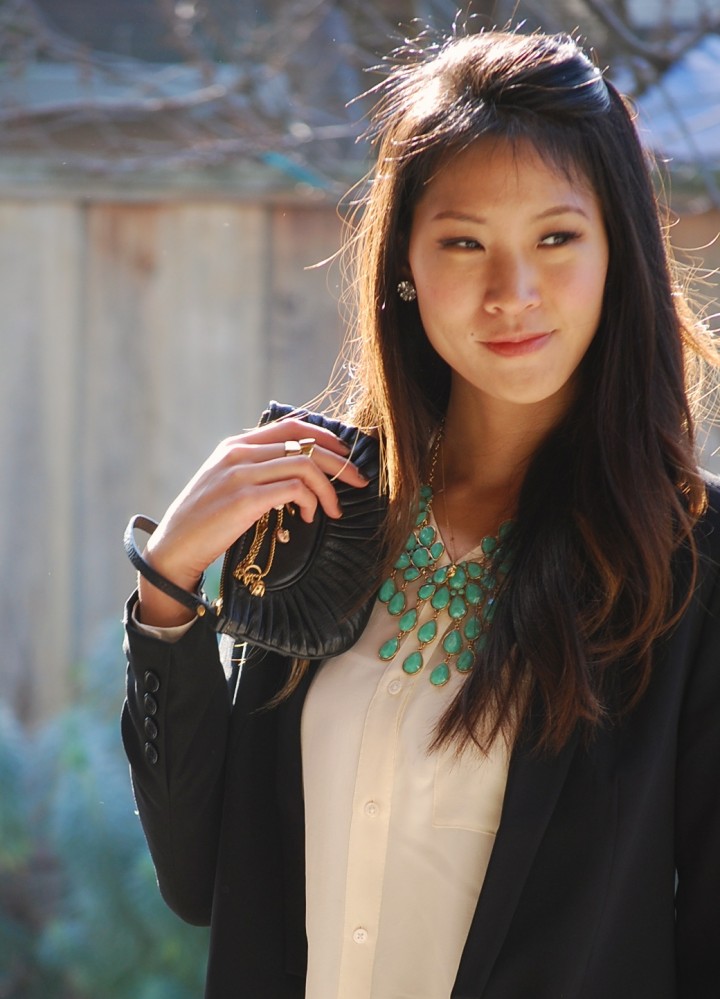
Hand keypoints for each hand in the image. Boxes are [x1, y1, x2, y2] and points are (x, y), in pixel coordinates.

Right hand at [137, 419, 368, 626]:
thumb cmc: (204, 522)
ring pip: (304, 465)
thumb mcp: (225, 484)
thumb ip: (253, 469)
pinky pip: (294, 489)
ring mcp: (241, 474)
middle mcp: (239, 453)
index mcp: (235, 446)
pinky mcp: (245, 499)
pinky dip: (310, 502)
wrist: (174, 548)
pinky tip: (309, 517)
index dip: (325, 436)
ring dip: (329, 488)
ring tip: (334, 510)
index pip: (291, 426)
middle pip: (304, 443)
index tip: (346, 453)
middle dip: (340, 461)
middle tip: (358, 480)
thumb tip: (295, 468)